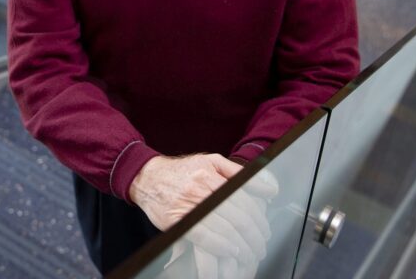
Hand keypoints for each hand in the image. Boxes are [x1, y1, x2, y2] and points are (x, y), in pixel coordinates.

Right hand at [131, 154, 270, 266]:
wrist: (148, 177)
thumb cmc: (182, 171)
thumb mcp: (211, 161)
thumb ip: (238, 173)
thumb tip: (268, 187)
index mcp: (212, 174)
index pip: (244, 200)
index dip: (258, 218)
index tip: (265, 230)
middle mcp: (201, 188)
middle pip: (237, 216)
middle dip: (253, 235)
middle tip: (260, 245)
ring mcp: (189, 205)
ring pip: (224, 228)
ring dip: (242, 244)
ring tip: (250, 253)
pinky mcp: (178, 220)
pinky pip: (204, 236)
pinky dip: (220, 246)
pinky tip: (231, 251)